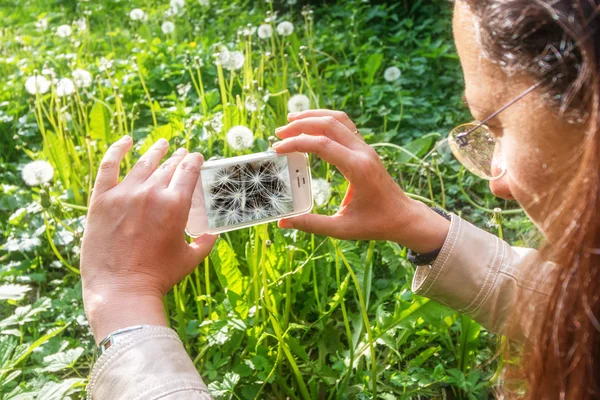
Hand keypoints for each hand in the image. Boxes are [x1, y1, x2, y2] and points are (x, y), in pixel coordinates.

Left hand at [81, 136, 216, 342]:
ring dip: (156, 152)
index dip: (194, 161)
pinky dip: (117, 150)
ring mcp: (124, 194)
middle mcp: (151, 193)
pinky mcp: (102, 200)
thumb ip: (204, 243)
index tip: (196, 158)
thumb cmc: (158, 276)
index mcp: (175, 204)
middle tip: (181, 153)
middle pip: (168, 166)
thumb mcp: (190, 259)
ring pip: (143, 163)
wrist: (121, 289)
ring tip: (162, 144)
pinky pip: (109, 166)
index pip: (188, 171)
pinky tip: (126, 141)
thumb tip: (212, 234)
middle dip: (178, 158)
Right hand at [273, 110, 449, 251]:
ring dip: (313, 116)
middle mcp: (362, 153)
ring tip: (291, 121)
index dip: (297, 143)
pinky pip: (345, 125)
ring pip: (338, 119)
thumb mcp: (342, 228)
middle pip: (329, 124)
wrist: (404, 217)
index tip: (277, 148)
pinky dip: (325, 120)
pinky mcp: (365, 149)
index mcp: (358, 169)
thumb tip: (283, 222)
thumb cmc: (375, 224)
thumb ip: (311, 224)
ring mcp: (365, 148)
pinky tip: (311, 126)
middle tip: (278, 133)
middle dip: (301, 125)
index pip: (322, 145)